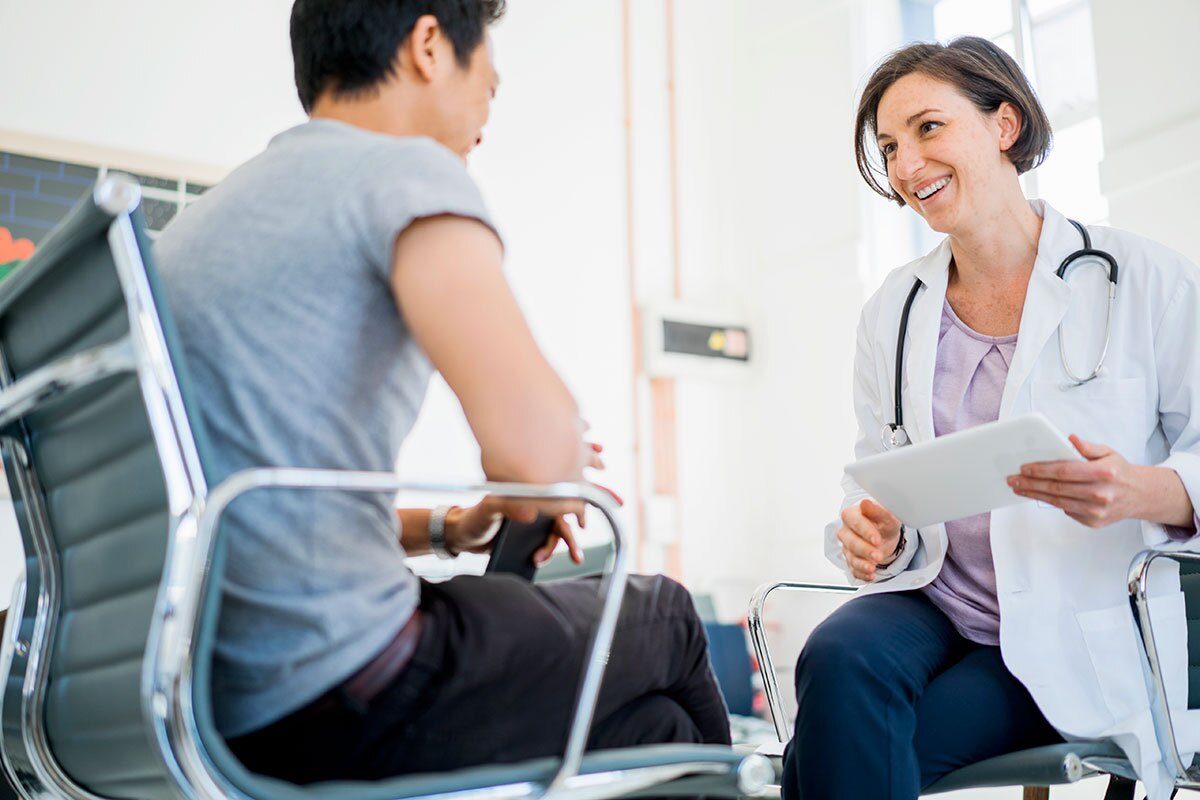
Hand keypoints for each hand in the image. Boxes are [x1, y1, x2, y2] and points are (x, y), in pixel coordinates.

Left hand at [446, 495, 590, 564]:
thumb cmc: (474, 517)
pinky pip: (540, 549)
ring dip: (552, 551)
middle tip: (576, 558)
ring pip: (551, 539)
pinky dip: (543, 557)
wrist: (461, 536)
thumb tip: (531, 513)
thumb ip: (508, 506)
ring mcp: (530, 527)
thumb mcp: (489, 508)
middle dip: (571, 541)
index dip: (575, 510)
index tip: (582, 525)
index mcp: (529, 497)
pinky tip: (536, 564)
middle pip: (559, 524)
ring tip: (538, 561)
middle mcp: (533, 510)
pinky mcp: (524, 542)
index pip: (557, 501)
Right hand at [837, 498, 901, 581]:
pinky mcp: (851, 560)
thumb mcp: (886, 515)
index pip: (855, 522)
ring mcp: (847, 547)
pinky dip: (862, 574)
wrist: (885, 534)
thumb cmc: (883, 522)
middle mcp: (846, 531)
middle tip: (878, 555)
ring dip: (862, 564)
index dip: (865, 532)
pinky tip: (871, 575)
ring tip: (873, 568)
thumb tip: (865, 503)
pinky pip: (853, 569)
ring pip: (851, 557)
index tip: (876, 539)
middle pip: (851, 542)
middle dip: (865, 550)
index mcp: (851, 515)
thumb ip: (877, 510)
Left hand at [1008, 435, 1147, 527]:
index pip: (1064, 471)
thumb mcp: (1108, 453)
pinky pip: (1067, 511)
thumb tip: (1070, 438)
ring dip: (1035, 495)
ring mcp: (1097, 511)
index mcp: (1104, 473)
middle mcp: (1101, 494)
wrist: (1140, 495)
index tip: (1024, 468)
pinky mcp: (1094, 522)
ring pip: (1058, 502)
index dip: (1041, 470)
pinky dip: (1053, 503)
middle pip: (1057, 489)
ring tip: (1020, 488)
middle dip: (1031, 484)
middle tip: (1013, 479)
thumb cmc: (1119, 471)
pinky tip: (1040, 495)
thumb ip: (1088, 447)